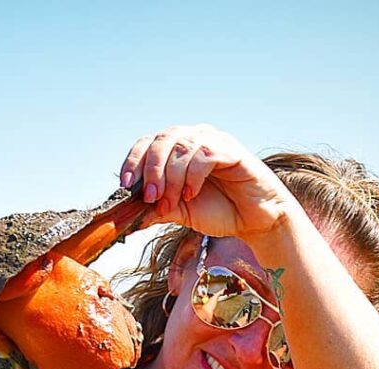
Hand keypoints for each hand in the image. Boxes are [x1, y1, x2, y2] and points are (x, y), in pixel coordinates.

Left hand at [119, 125, 292, 240]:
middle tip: (150, 196)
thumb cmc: (219, 211)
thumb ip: (156, 210)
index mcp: (178, 149)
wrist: (254, 220)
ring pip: (181, 147)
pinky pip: (204, 154)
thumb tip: (128, 218)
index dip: (133, 162)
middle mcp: (194, 138)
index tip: (125, 186)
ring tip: (174, 202)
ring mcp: (213, 141)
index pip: (148, 143)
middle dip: (151, 170)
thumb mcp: (180, 212)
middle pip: (161, 140)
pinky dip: (192, 176)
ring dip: (171, 178)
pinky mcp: (231, 150)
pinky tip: (193, 194)